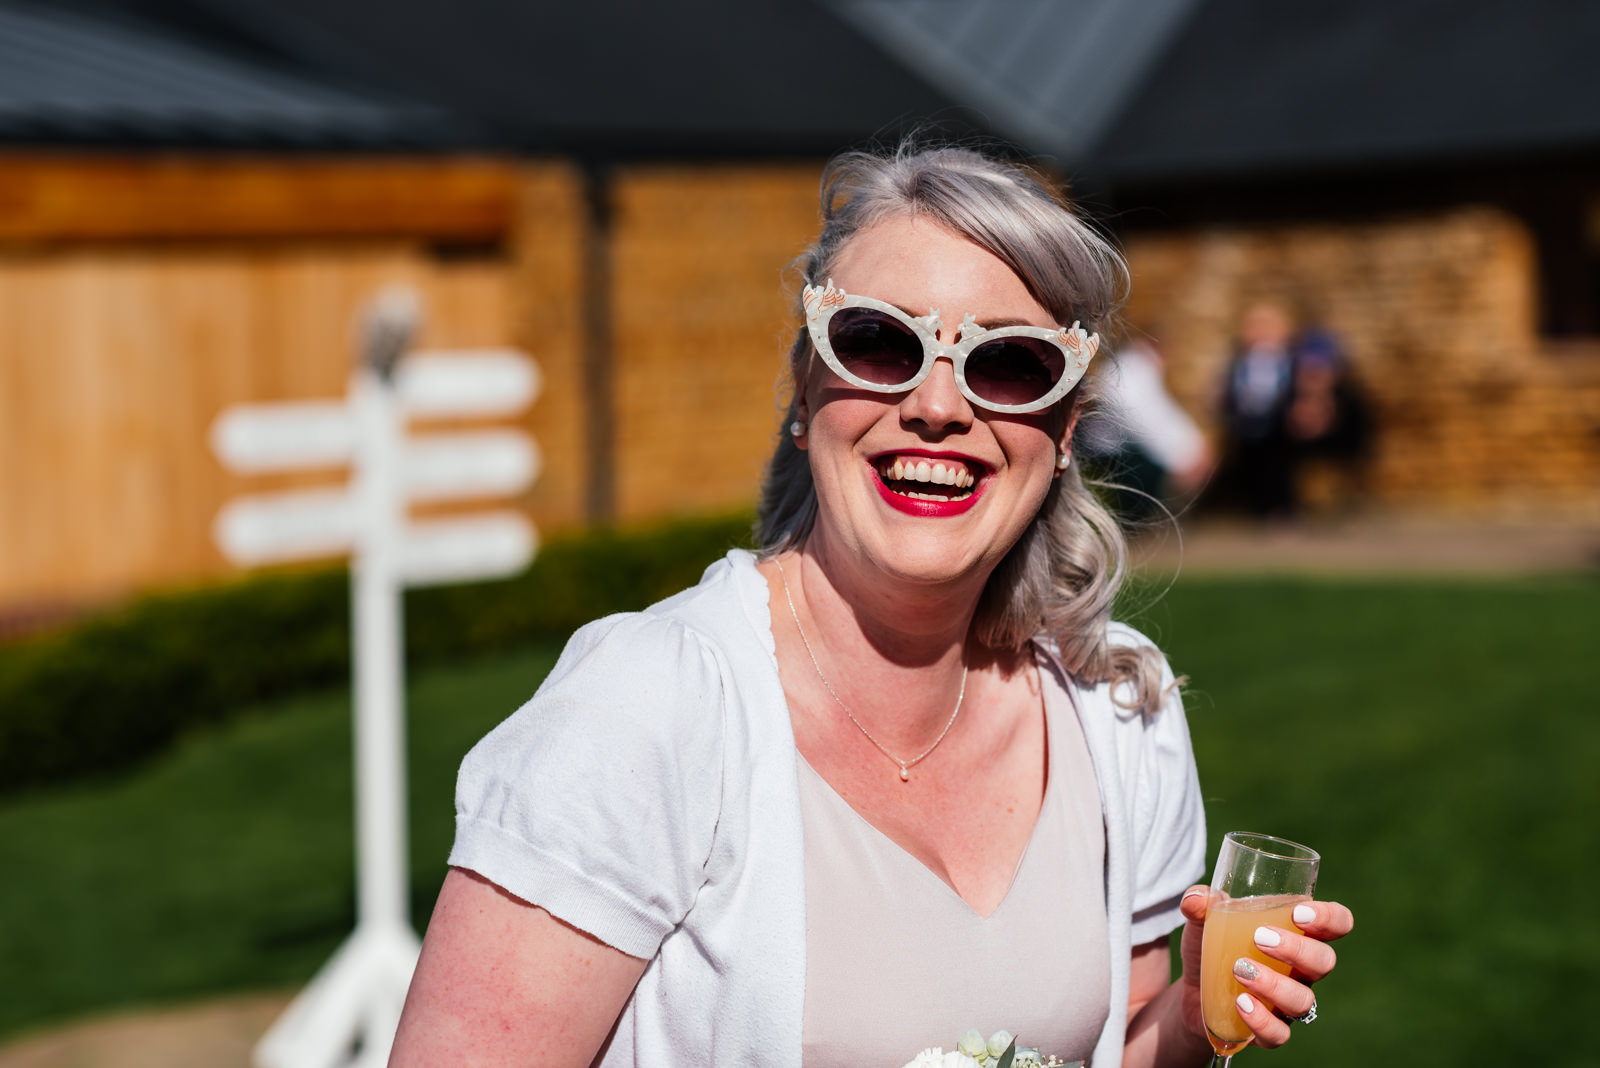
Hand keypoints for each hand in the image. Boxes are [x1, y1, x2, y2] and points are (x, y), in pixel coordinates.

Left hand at [1177, 886, 1354, 1049]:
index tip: (1300, 914)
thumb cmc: (1212, 946)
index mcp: (1296, 933)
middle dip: (1297, 949)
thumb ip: (1199, 902)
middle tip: (1261, 938)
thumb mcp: (1202, 919)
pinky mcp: (1269, 1028)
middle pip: (1324, 962)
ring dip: (1274, 984)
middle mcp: (1300, 969)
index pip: (1336, 923)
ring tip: (1240, 969)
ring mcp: (1287, 1002)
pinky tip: (1240, 1003)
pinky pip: (1279, 1033)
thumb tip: (1195, 900)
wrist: (1192, 989)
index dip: (1330, 918)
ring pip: (1303, 1000)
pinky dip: (1262, 1020)